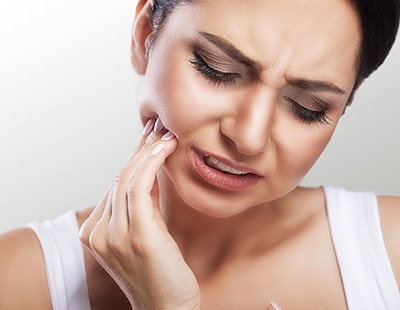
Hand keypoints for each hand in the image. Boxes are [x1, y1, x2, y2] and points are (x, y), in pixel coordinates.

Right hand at [79, 118, 200, 309]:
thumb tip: (150, 172)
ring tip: (166, 134)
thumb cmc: (160, 271)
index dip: (133, 157)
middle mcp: (99, 233)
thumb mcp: (145, 233)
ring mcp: (114, 235)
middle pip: (119, 178)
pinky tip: (164, 149)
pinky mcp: (136, 235)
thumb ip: (141, 206)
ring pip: (127, 179)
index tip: (148, 137)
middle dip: (140, 148)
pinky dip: (151, 163)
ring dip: (148, 151)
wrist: (167, 308)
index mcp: (96, 233)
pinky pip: (139, 188)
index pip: (114, 184)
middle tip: (158, 126)